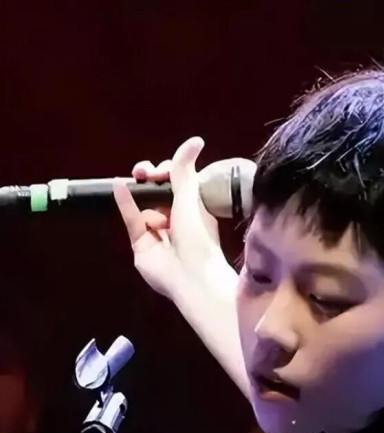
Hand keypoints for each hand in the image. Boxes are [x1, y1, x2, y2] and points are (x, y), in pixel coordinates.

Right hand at [113, 136, 229, 299]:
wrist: (191, 275)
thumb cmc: (198, 237)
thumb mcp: (191, 197)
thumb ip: (185, 169)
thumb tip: (195, 140)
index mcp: (196, 212)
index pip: (180, 185)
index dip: (170, 173)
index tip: (163, 169)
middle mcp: (178, 223)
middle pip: (160, 195)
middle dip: (152, 180)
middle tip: (146, 172)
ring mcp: (159, 234)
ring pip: (144, 207)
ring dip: (139, 192)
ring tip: (137, 179)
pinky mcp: (141, 245)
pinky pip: (131, 220)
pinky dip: (124, 203)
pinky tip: (118, 186)